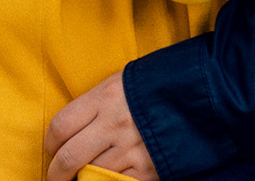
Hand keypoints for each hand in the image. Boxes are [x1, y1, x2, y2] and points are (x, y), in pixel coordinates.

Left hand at [45, 73, 159, 180]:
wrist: (205, 93)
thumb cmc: (158, 86)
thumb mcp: (124, 83)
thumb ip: (96, 106)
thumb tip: (70, 134)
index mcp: (107, 96)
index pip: (60, 126)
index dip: (49, 143)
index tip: (51, 149)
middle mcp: (116, 123)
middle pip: (68, 157)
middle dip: (56, 173)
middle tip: (56, 176)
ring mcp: (132, 149)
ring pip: (89, 175)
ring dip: (83, 179)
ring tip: (86, 174)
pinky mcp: (147, 171)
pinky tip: (107, 178)